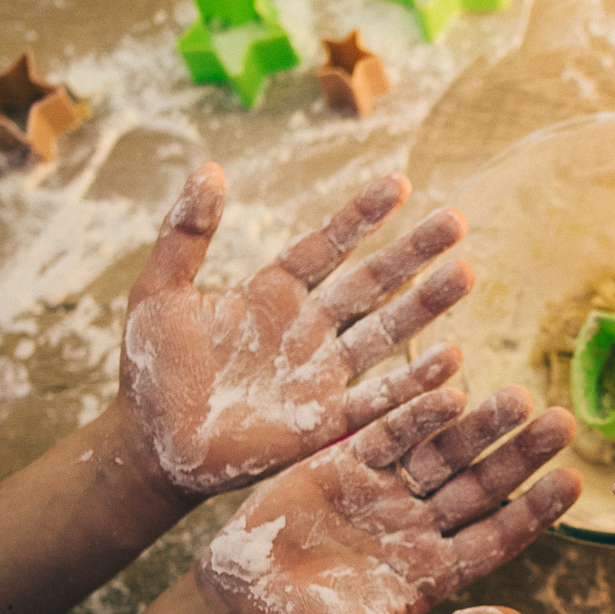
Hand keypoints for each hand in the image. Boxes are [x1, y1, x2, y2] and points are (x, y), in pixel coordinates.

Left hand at [119, 163, 471, 497]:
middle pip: (372, 283)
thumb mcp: (159, 292)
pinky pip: (379, 400)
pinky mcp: (326, 422)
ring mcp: (322, 375)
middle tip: (458, 221)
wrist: (149, 446)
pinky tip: (453, 361)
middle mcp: (309, 329)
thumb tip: (209, 167)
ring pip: (386, 333)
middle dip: (415, 252)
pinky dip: (416, 384)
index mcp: (274, 293)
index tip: (402, 182)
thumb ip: (185, 234)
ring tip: (465, 275)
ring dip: (426, 306)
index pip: (328, 245)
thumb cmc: (150, 371)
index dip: (363, 216)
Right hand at [199, 385, 581, 613]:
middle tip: (562, 421)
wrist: (238, 610)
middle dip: (520, 454)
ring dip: (481, 425)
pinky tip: (450, 391)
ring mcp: (387, 491)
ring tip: (518, 396)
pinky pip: (389, 432)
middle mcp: (423, 525)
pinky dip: (417, 413)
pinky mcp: (347, 462)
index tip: (573, 481)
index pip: (500, 534)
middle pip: (483, 484)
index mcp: (440, 569)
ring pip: (445, 452)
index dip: (536, 509)